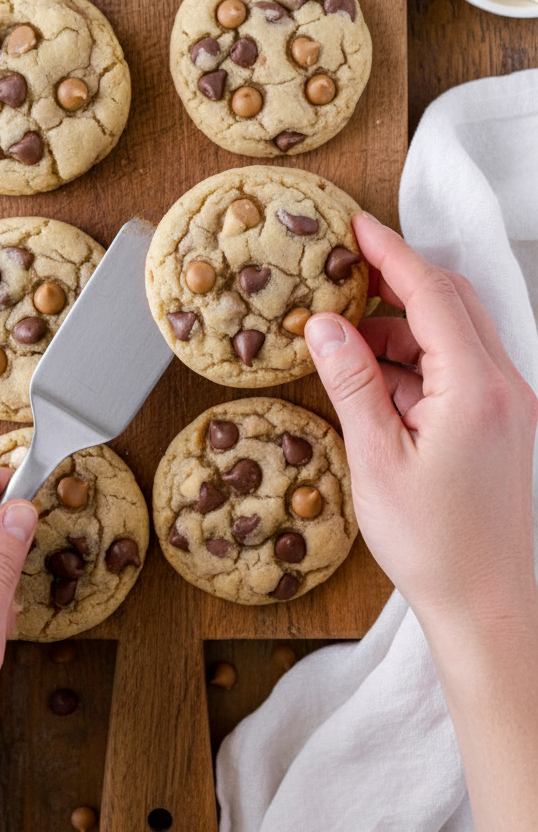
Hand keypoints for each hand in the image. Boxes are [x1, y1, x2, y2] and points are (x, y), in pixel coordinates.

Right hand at [305, 213, 537, 831]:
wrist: (486, 605)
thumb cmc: (432, 544)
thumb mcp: (375, 458)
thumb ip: (351, 382)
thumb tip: (322, 324)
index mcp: (475, 387)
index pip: (431, 294)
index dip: (390, 253)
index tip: (353, 226)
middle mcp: (504, 385)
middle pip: (450, 302)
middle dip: (395, 279)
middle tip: (341, 269)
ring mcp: (508, 403)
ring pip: (454, 334)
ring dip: (401, 324)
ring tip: (342, 334)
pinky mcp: (502, 422)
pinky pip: (457, 367)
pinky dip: (415, 359)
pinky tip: (372, 375)